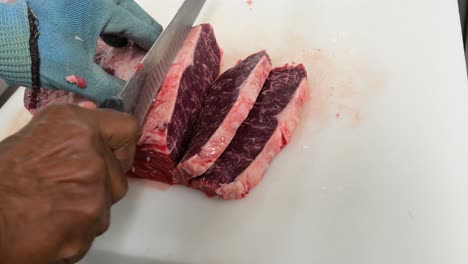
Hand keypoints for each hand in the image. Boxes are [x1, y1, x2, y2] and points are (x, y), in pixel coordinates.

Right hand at [0, 103, 139, 262]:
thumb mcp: (33, 136)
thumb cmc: (2, 178)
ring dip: (88, 207)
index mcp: (77, 126)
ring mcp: (96, 189)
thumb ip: (72, 129)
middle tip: (68, 188)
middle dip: (100, 184)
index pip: (127, 128)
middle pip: (119, 174)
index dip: (120, 146)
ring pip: (107, 202)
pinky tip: (53, 224)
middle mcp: (92, 153)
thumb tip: (92, 112)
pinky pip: (97, 225)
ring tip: (54, 207)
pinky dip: (80, 229)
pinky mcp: (93, 220)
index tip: (112, 156)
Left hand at [28, 0, 161, 102]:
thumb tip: (124, 98)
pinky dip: (104, 20)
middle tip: (145, 49)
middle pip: (130, 10)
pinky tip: (100, 35)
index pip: (139, 26)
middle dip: (140, 31)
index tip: (160, 55)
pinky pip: (96, 7)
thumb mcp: (79, 74)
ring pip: (113, 6)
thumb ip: (109, 86)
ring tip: (123, 44)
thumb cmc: (36, 49)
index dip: (152, 43)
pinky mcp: (65, 0)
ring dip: (122, 24)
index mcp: (101, 7)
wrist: (0, 37)